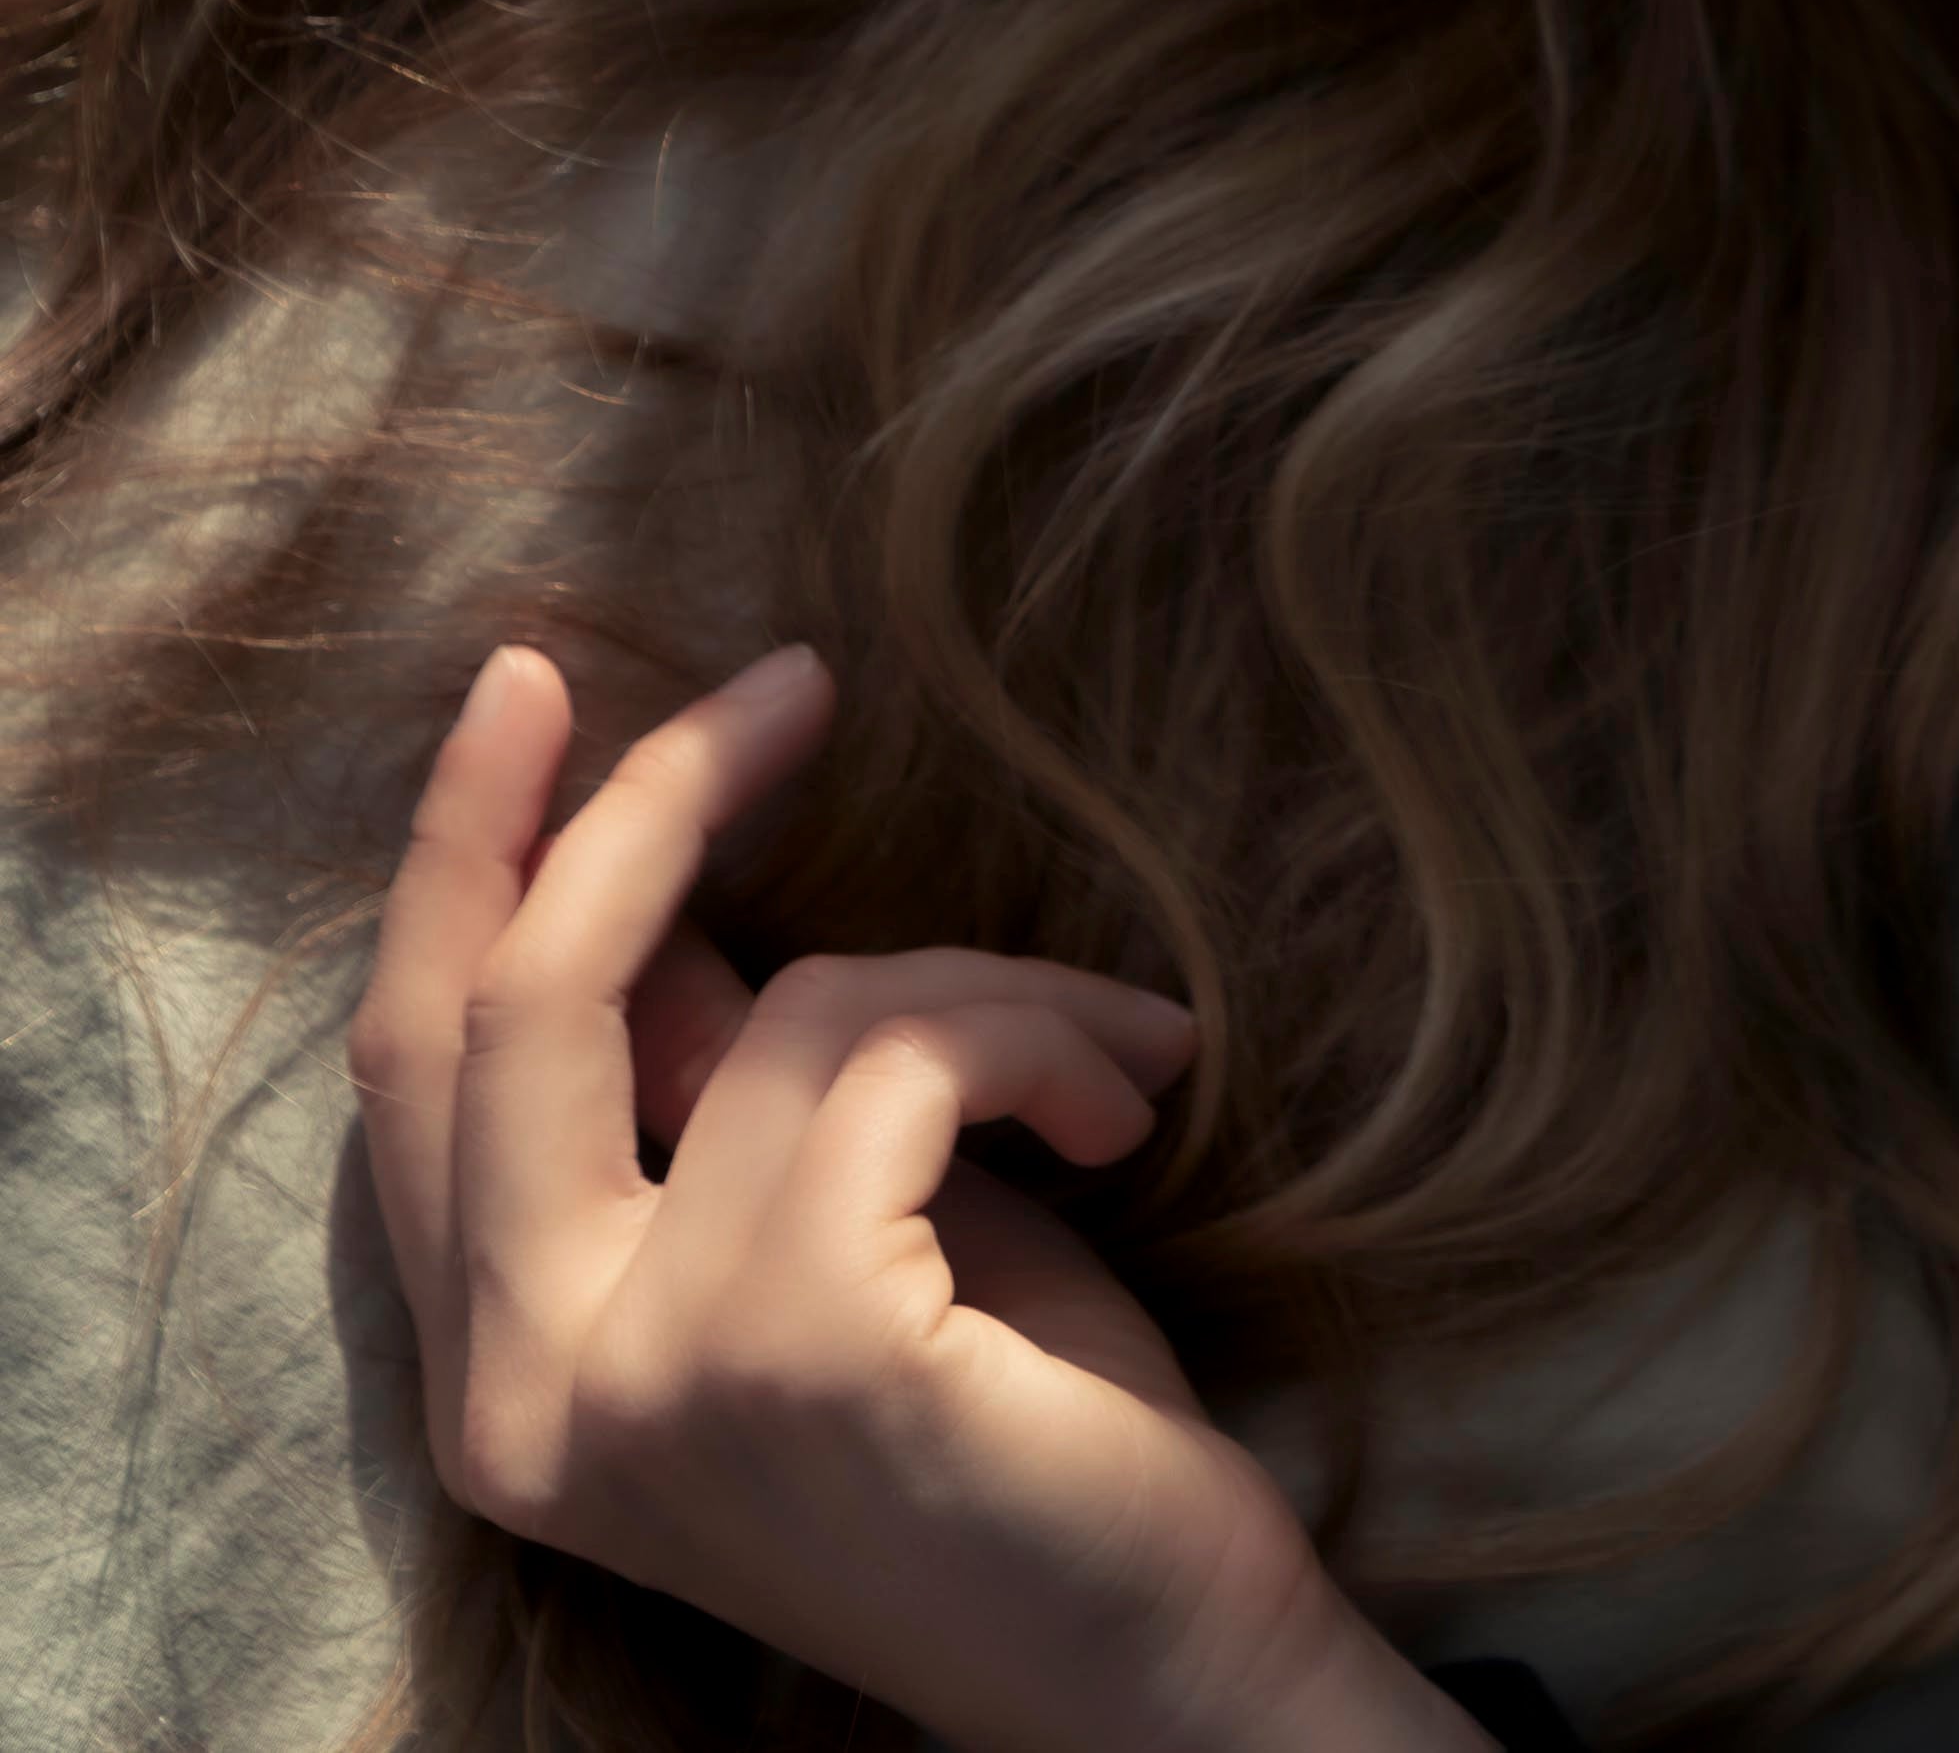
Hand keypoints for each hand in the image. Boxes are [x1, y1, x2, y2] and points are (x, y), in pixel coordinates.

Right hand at [351, 642, 1464, 1752]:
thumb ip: (701, 1087)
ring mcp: (648, 1377)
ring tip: (1114, 1058)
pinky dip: (1044, 1035)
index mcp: (499, 1376)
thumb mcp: (813, 1226)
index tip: (536, 687)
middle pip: (525, 998)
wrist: (1165, 1660)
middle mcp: (529, 1395)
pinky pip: (907, 1055)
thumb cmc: (1006, 1428)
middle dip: (652, 795)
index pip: (417, 1067)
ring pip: (794, 1003)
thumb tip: (645, 861)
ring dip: (985, 984)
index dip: (462, 857)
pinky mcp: (793, 1346)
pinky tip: (1133, 1111)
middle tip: (793, 679)